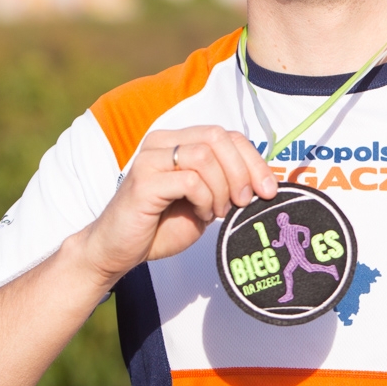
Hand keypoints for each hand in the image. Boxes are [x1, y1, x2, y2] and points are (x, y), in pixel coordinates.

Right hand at [77, 126, 277, 283]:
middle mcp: (162, 142)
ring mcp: (150, 158)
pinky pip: (190, 180)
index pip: (226, 135)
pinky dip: (205, 200)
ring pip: (205, 156)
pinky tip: (200, 215)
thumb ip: (226, 185)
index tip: (268, 190)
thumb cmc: (159, 227)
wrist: (118, 251)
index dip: (253, 160)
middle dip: (242, 171)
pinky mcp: (144, 180)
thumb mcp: (204, 202)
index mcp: (177, 141)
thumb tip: (263, 182)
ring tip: (216, 211)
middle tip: (244, 201)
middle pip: (218, 137)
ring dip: (221, 188)